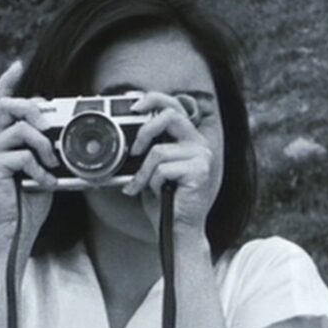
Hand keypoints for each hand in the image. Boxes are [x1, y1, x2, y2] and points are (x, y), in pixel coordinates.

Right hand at [0, 60, 59, 245]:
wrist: (13, 231)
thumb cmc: (28, 200)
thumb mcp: (43, 168)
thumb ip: (46, 147)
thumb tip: (65, 132)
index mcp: (1, 138)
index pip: (0, 103)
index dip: (7, 82)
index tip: (17, 64)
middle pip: (6, 106)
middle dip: (32, 108)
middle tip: (48, 124)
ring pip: (19, 129)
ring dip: (43, 143)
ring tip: (52, 162)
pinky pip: (21, 156)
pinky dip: (39, 169)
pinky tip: (45, 182)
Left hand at [120, 92, 221, 238]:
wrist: (177, 229)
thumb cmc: (164, 200)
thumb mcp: (151, 168)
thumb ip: (147, 148)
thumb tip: (125, 133)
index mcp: (187, 138)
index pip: (173, 105)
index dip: (153, 99)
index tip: (133, 104)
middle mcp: (198, 143)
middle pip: (169, 115)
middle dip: (145, 131)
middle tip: (134, 150)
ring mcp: (201, 156)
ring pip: (159, 151)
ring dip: (144, 173)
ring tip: (144, 186)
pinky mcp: (200, 171)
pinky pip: (163, 169)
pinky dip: (153, 183)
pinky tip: (160, 193)